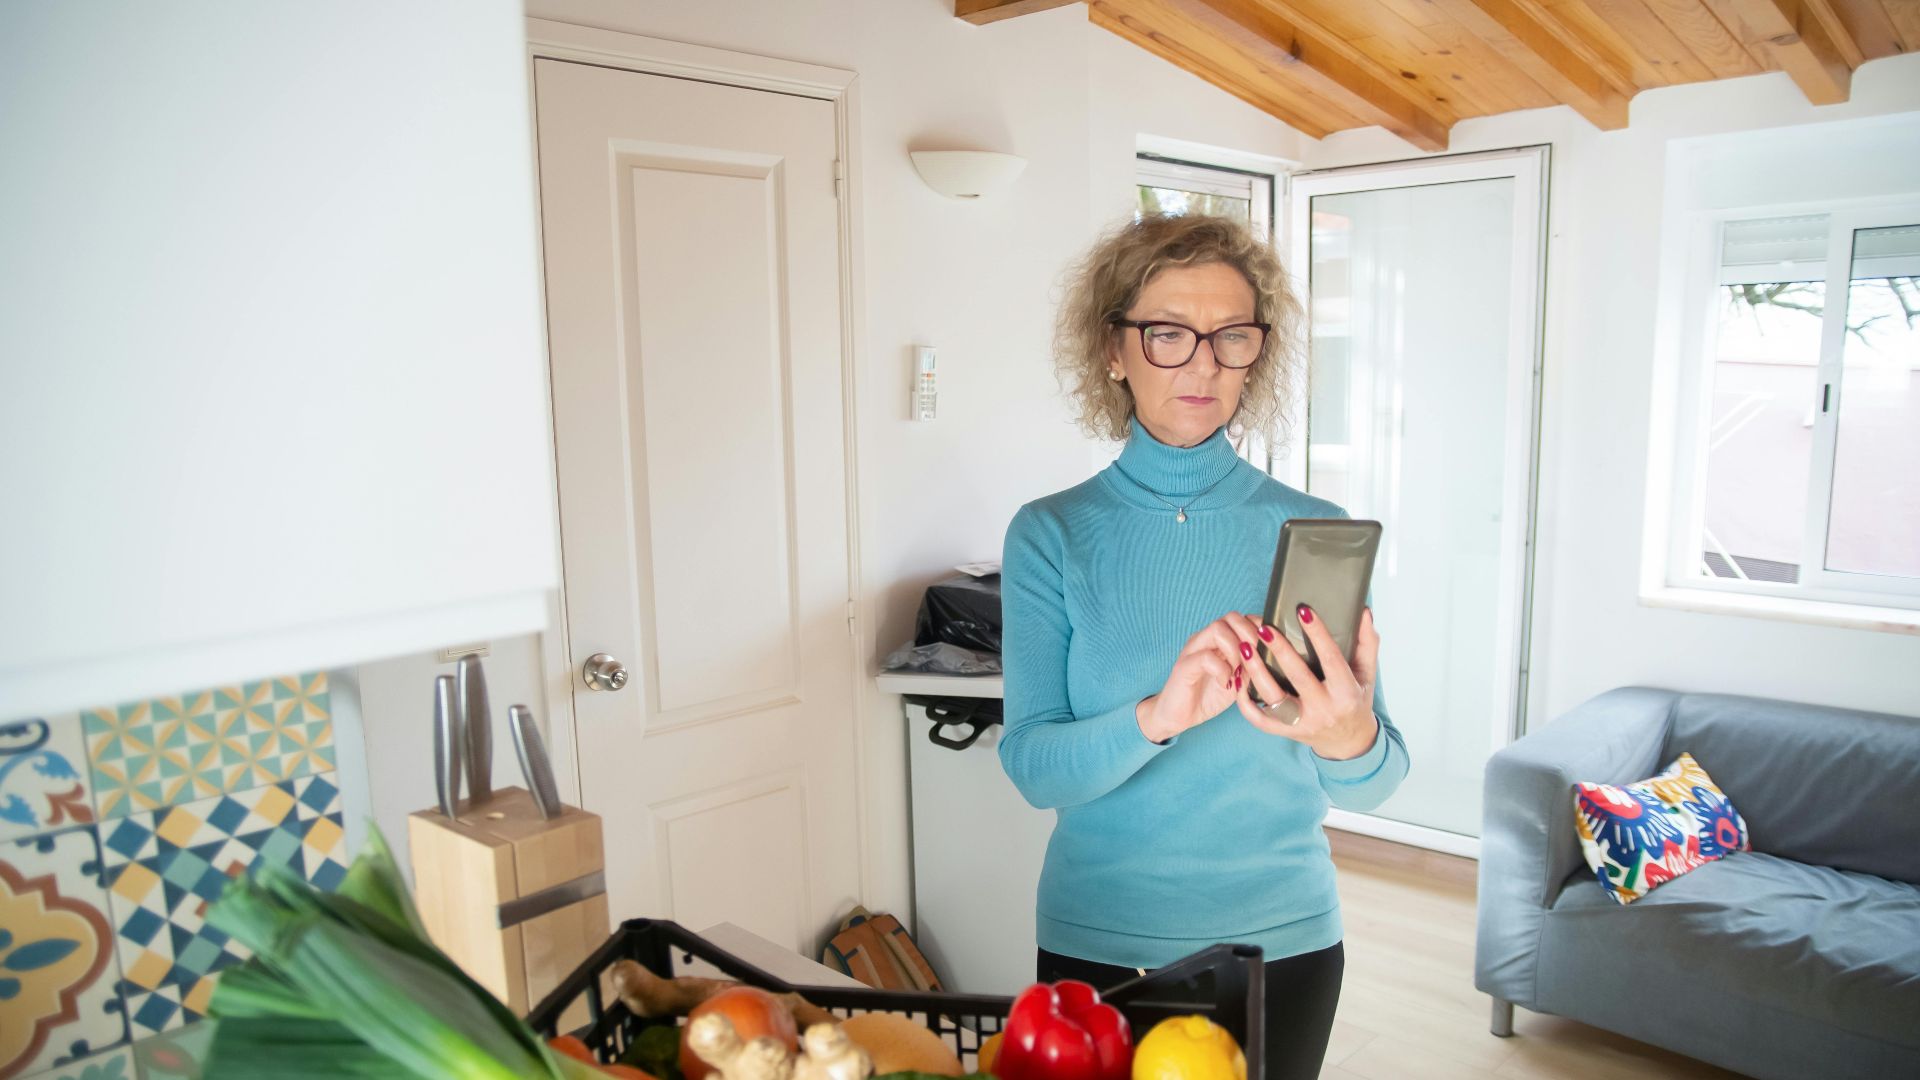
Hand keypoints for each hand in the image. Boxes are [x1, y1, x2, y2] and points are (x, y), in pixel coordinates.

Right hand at [1136, 611, 1276, 743]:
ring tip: (1238, 672)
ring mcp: (1193, 649)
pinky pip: (1206, 657)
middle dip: (1250, 636)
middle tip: (1255, 660)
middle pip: (1232, 617)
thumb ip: (1253, 666)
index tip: (1269, 648)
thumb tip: (1275, 658)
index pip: (1243, 618)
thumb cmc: (1208, 696)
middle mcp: (1206, 639)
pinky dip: (1222, 670)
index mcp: (1219, 640)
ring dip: (1235, 650)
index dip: (1260, 628)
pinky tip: (1226, 684)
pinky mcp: (1184, 666)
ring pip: (1218, 629)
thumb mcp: (1239, 681)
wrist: (1178, 716)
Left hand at [1237, 605, 1380, 760]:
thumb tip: (1364, 611)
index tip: (1303, 611)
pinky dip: (1246, 702)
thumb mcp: (1367, 674)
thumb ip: (1367, 643)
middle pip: (1298, 677)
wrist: (1348, 742)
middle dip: (1280, 650)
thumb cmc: (1356, 700)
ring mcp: (1302, 723)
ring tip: (1245, 648)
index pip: (1331, 659)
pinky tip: (1239, 678)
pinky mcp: (1286, 732)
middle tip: (1264, 628)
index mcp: (1346, 693)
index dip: (1318, 634)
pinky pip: (1260, 719)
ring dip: (1257, 672)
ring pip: (1274, 698)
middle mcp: (1324, 709)